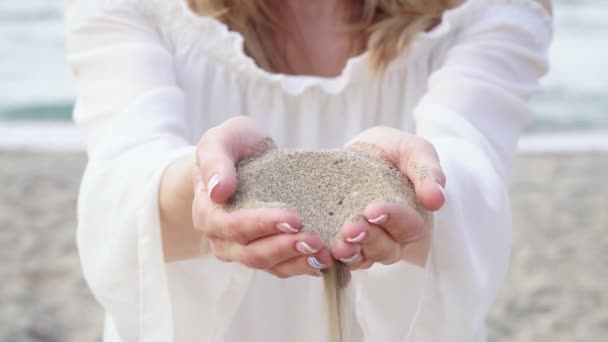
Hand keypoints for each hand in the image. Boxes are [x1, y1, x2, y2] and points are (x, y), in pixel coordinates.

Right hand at [192, 116, 332, 277]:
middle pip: (253, 253)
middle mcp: (224, 240)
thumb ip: (215, 161)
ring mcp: (245, 250)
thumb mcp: (220, 142)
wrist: (246, 155)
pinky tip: (326, 260)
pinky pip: (285, 266)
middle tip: (316, 241)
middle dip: (286, 248)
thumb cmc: (232, 146)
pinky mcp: (268, 254)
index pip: (234, 227)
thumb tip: (218, 191)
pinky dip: (306, 265)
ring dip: (299, 262)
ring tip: (325, 254)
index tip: (294, 218)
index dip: (263, 225)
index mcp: (209, 215)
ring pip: (271, 265)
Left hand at [330, 126, 445, 268]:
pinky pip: (336, 258)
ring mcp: (365, 243)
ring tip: (336, 244)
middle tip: (350, 229)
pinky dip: (328, 256)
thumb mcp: (415, 151)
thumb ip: (427, 172)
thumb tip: (437, 200)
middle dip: (368, 239)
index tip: (374, 209)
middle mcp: (390, 237)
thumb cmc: (395, 152)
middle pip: (384, 249)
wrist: (366, 153)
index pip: (408, 226)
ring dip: (349, 252)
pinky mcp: (341, 243)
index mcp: (411, 217)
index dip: (392, 219)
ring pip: (361, 258)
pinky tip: (318, 248)